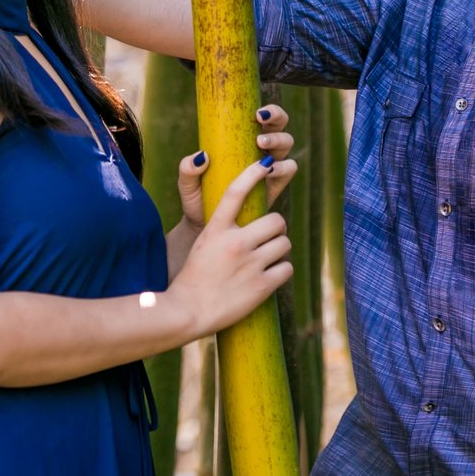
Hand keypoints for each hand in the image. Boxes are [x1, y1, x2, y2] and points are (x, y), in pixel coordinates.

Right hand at [164, 153, 295, 337]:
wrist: (187, 312)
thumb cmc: (193, 279)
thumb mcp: (203, 245)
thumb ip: (223, 231)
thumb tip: (249, 220)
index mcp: (216, 229)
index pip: (236, 191)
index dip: (253, 173)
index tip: (266, 164)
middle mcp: (235, 242)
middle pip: (276, 220)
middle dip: (276, 229)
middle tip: (268, 239)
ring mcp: (250, 264)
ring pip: (285, 243)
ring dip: (279, 251)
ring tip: (266, 260)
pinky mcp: (262, 285)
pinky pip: (287, 268)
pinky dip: (281, 272)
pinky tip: (268, 277)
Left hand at [176, 103, 294, 230]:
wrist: (207, 226)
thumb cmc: (198, 198)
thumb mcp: (187, 183)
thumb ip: (187, 169)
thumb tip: (201, 156)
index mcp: (242, 140)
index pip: (262, 117)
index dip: (267, 111)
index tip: (256, 113)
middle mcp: (260, 149)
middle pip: (280, 126)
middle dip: (276, 120)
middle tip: (258, 131)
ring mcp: (270, 167)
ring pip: (286, 145)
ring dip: (278, 141)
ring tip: (260, 146)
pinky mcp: (275, 186)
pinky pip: (289, 170)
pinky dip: (282, 167)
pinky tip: (269, 169)